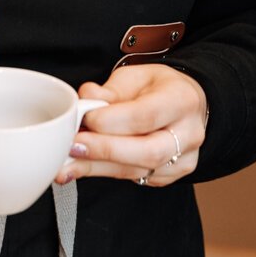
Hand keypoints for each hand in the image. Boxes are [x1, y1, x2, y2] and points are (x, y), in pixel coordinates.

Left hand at [56, 64, 207, 187]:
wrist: (184, 106)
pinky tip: (83, 167)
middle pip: (148, 151)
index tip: (85, 118)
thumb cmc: (158, 88)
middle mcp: (188, 133)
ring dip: (97, 167)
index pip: (146, 115)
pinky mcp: (170, 177)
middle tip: (73, 146)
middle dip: (105, 150)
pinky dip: (104, 172)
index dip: (112, 121)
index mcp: (182, 100)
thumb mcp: (135, 77)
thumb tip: (85, 99)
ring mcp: (183, 160)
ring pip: (137, 171)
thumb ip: (110, 90)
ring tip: (67, 163)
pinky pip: (134, 179)